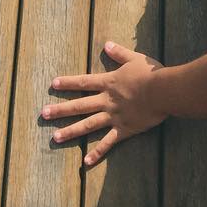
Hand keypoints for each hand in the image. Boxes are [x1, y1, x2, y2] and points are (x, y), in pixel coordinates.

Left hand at [41, 41, 165, 165]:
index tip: (52, 84)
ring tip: (55, 138)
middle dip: (61, 110)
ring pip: (88, 125)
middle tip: (43, 114)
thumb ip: (119, 53)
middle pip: (80, 105)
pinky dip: (97, 152)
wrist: (163, 91)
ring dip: (71, 132)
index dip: (68, 83)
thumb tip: (106, 44)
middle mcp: (107, 100)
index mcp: (109, 82)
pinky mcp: (123, 130)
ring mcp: (113, 116)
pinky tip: (86, 161)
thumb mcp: (134, 58)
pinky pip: (108, 142)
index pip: (84, 82)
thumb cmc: (150, 73)